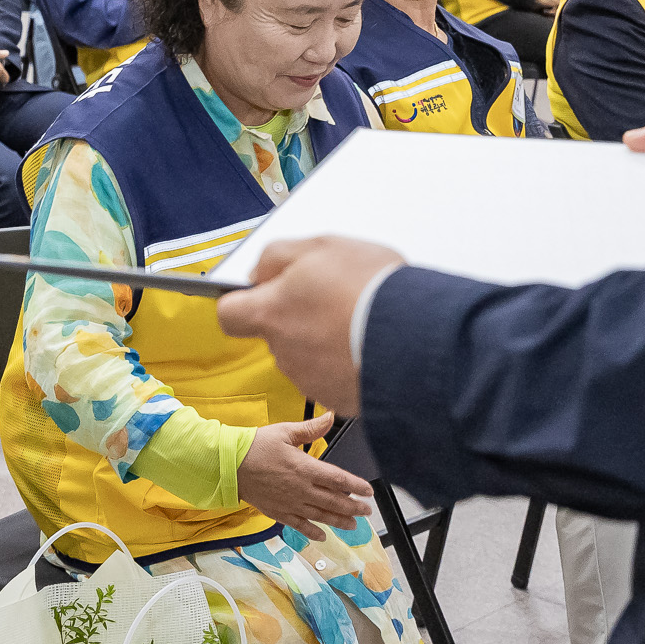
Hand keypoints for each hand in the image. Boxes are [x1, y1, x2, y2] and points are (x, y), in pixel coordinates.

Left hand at [217, 236, 405, 415]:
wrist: (415, 338)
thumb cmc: (371, 290)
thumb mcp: (322, 246)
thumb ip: (278, 256)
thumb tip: (259, 271)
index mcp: (272, 312)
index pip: (229, 313)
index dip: (242, 301)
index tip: (258, 293)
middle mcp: (283, 350)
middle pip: (275, 332)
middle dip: (295, 316)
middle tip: (329, 298)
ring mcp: (309, 377)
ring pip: (304, 353)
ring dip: (321, 339)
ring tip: (356, 320)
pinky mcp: (336, 397)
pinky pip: (331, 375)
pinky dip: (342, 361)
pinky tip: (364, 344)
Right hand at [235, 415, 373, 537]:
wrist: (230, 465)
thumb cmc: (256, 446)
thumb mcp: (285, 431)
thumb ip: (311, 428)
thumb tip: (330, 416)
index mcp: (305, 467)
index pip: (338, 479)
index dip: (356, 486)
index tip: (369, 492)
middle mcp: (301, 489)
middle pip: (334, 501)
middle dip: (353, 507)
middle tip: (366, 511)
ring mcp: (290, 503)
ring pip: (321, 516)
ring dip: (339, 521)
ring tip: (353, 525)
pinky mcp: (278, 512)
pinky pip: (299, 525)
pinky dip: (312, 532)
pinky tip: (322, 536)